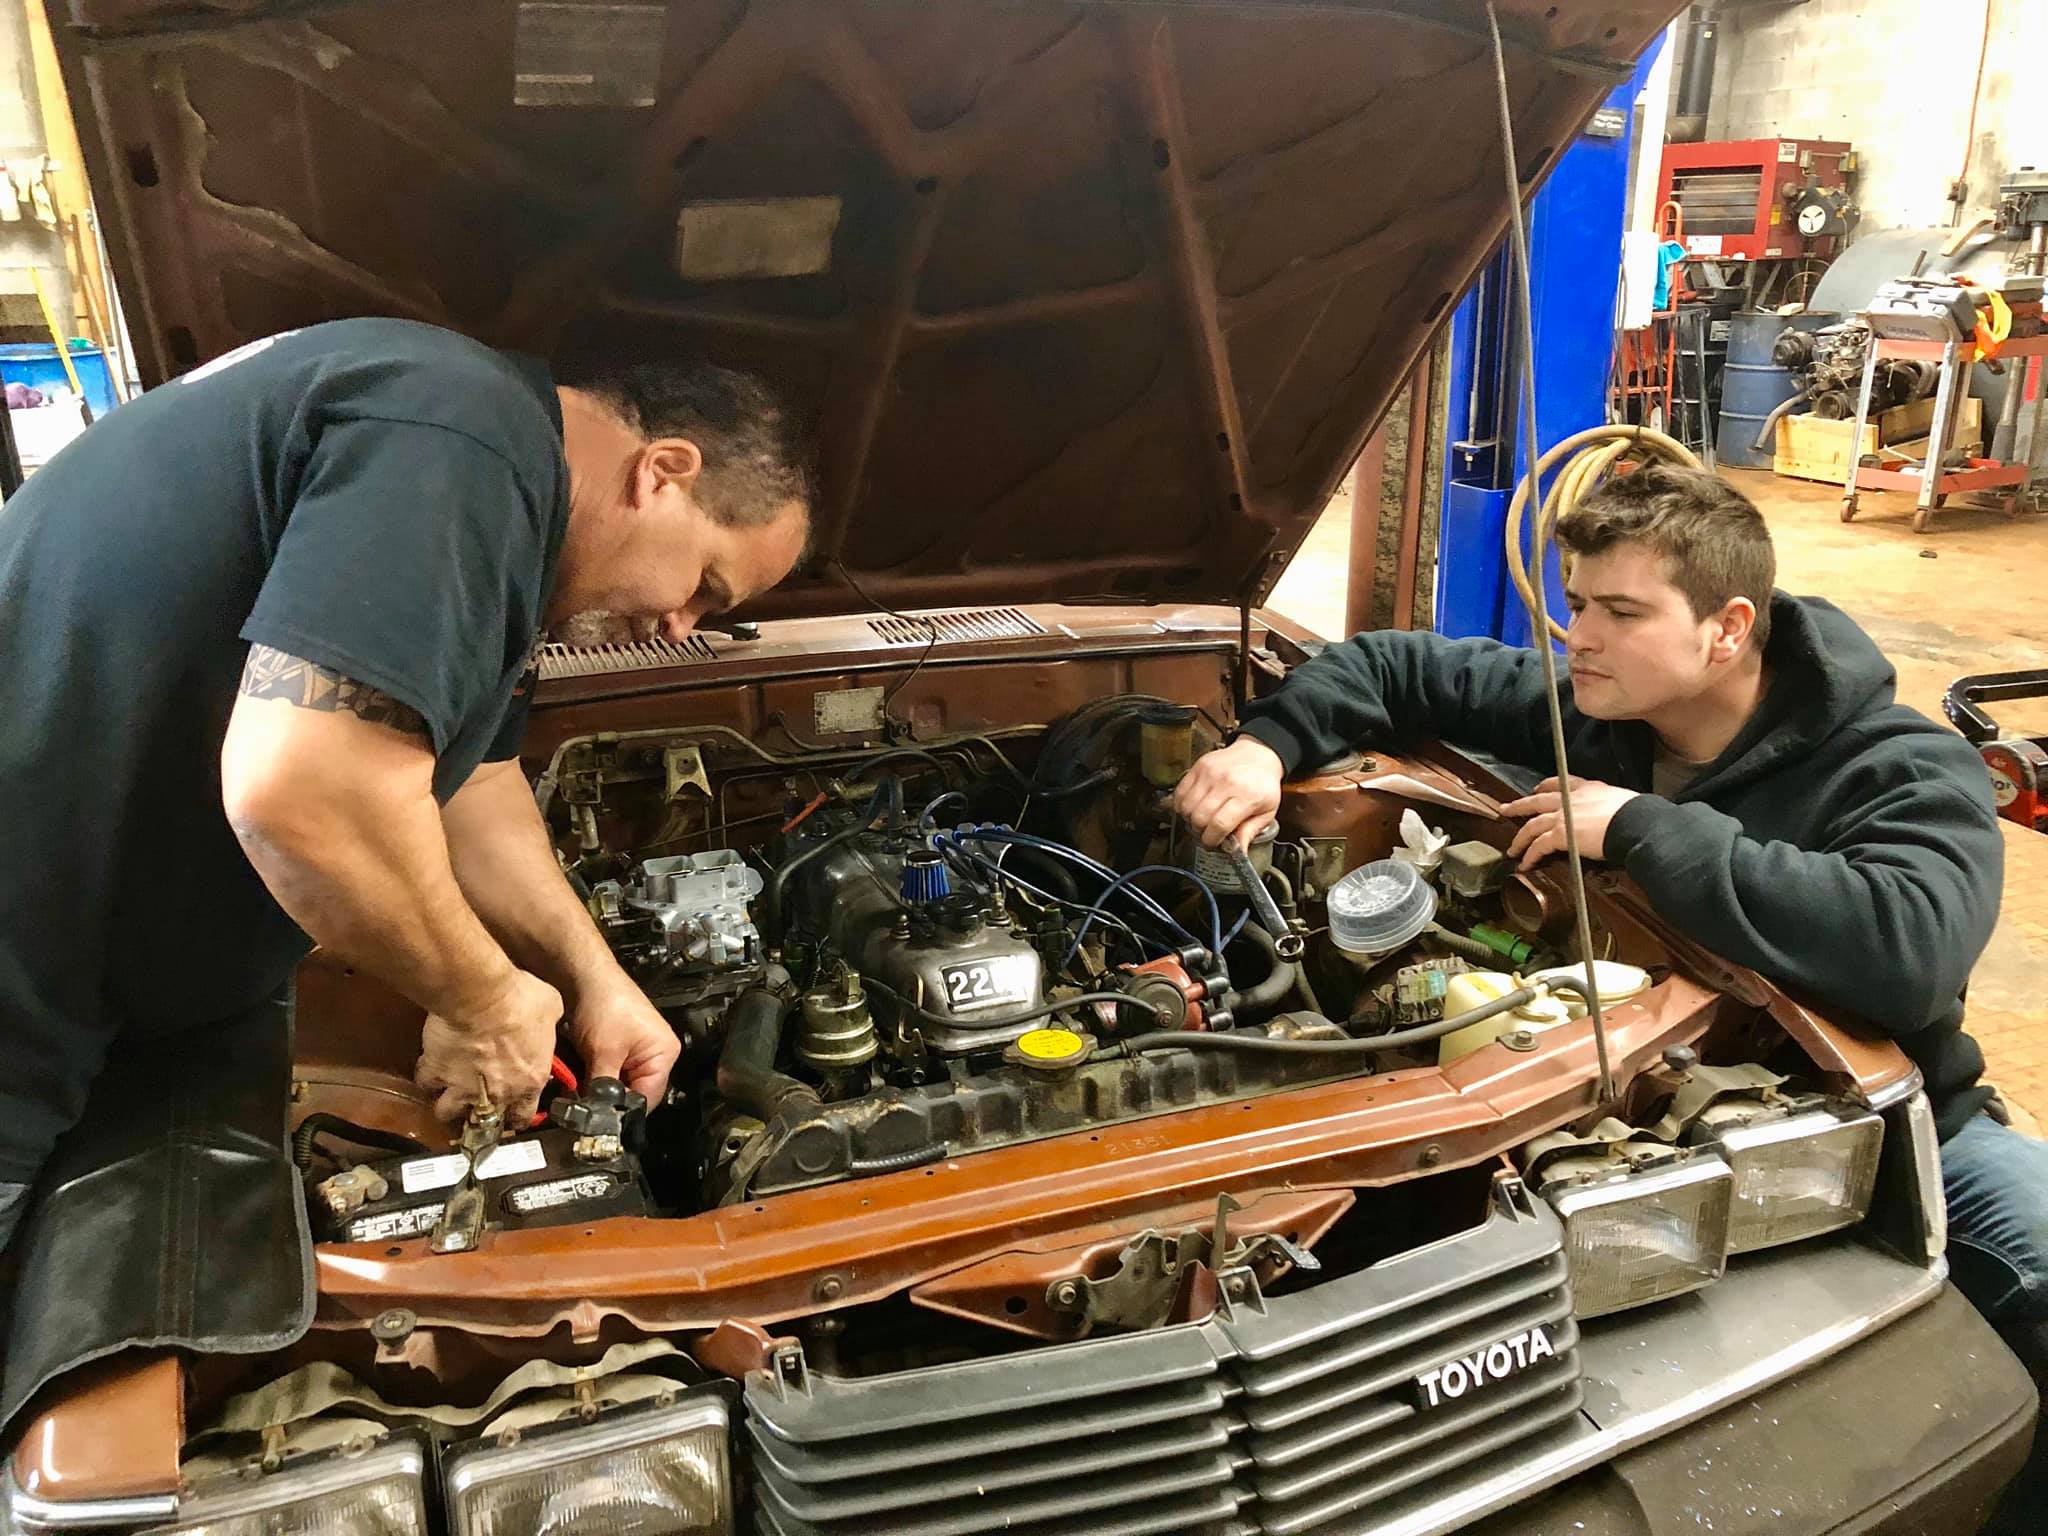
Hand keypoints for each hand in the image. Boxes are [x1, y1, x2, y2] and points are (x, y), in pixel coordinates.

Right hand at [415, 969, 563, 1123]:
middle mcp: (497, 1092)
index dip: (516, 1114)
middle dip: (480, 1114)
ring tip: (449, 1092)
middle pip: (485, 1122)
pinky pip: (425, 1082)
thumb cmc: (518, 1001)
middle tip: (477, 1102)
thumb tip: (547, 1015)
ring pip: (448, 1112)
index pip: (524, 1115)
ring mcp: (463, 1086)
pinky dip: (426, 1076)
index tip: (512, 1110)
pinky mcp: (437, 1072)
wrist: (481, 996)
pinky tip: (430, 1068)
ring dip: (448, 1104)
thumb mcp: (550, 1008)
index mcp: (529, 1080)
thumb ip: (549, 1023)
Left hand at [566, 979, 681, 1107]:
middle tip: (585, 1107)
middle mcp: (656, 1054)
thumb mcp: (602, 1053)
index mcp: (664, 1054)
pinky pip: (612, 1071)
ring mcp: (638, 1050)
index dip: (623, 1112)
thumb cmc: (604, 1002)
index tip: (599, 1122)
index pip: (647, 1099)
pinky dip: (596, 1076)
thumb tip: (596, 1116)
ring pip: (620, 1084)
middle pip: (635, 1093)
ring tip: (580, 1089)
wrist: (583, 976)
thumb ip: (602, 1089)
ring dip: (600, 1088)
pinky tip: (581, 1076)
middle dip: (609, 1100)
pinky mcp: (621, 1046)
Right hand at [1172, 738, 1284, 849]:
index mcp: (1246, 796)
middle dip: (1200, 832)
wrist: (1258, 754)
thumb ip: (1250, 832)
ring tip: (1200, 820)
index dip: (1212, 840)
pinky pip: (1180, 792)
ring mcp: (1210, 773)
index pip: (1220, 824)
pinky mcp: (1199, 766)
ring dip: (1190, 819)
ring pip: (1187, 806)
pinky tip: (1193, 808)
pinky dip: (1182, 804)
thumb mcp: (1267, 811)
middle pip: (1200, 817)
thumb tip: (1238, 853)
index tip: (1212, 844)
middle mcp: (1226, 783)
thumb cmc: (1263, 783)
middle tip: (1206, 833)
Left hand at [1501, 776, 1639, 869]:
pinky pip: (1538, 846)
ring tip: (1512, 849)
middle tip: (1506, 810)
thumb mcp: (1623, 802)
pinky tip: (1524, 864)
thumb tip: (1618, 818)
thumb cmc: (1639, 816)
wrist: (1637, 823)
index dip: (1545, 787)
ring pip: (1532, 825)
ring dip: (1519, 838)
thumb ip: (1610, 808)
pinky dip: (1529, 855)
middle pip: (1537, 800)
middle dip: (1519, 806)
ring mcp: (1563, 816)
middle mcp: (1572, 798)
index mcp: (1589, 788)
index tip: (1536, 790)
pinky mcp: (1560, 834)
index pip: (1562, 782)